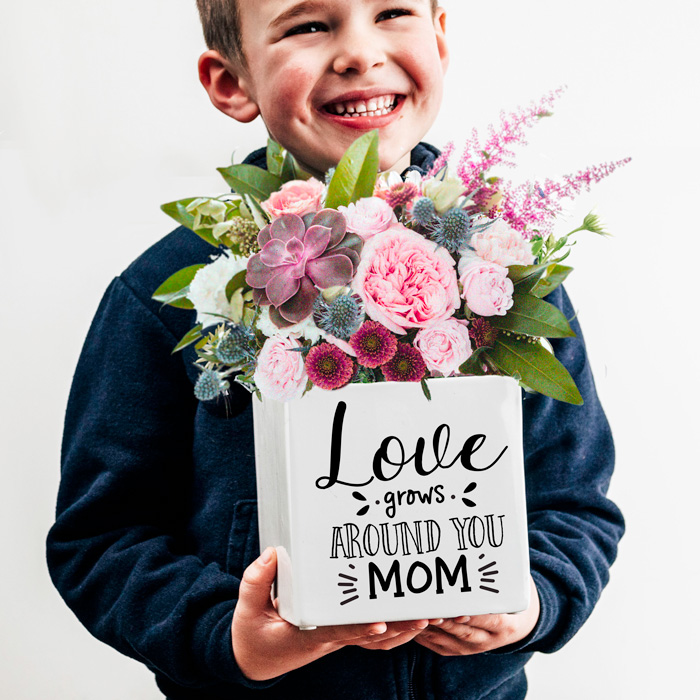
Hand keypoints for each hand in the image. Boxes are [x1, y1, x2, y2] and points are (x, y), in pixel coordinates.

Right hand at [232, 548, 429, 679]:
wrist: (255, 659)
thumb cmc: (253, 635)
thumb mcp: (247, 610)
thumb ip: (257, 581)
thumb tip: (272, 554)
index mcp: (308, 635)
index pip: (338, 631)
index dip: (360, 629)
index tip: (381, 623)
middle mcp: (329, 639)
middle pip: (371, 637)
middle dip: (400, 627)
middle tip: (427, 614)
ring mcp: (337, 638)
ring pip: (378, 640)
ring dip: (404, 629)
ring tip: (431, 614)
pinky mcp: (340, 633)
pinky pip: (373, 636)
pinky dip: (395, 630)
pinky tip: (412, 617)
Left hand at [414, 576, 539, 655]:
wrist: (514, 624)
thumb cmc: (508, 597)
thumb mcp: (514, 588)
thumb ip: (502, 577)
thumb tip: (488, 552)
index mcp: (505, 626)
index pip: (489, 620)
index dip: (474, 615)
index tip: (459, 609)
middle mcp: (488, 640)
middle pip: (464, 631)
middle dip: (446, 621)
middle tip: (431, 609)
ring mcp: (471, 648)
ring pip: (448, 638)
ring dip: (431, 627)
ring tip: (418, 614)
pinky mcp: (456, 649)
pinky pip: (437, 643)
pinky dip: (424, 633)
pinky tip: (413, 621)